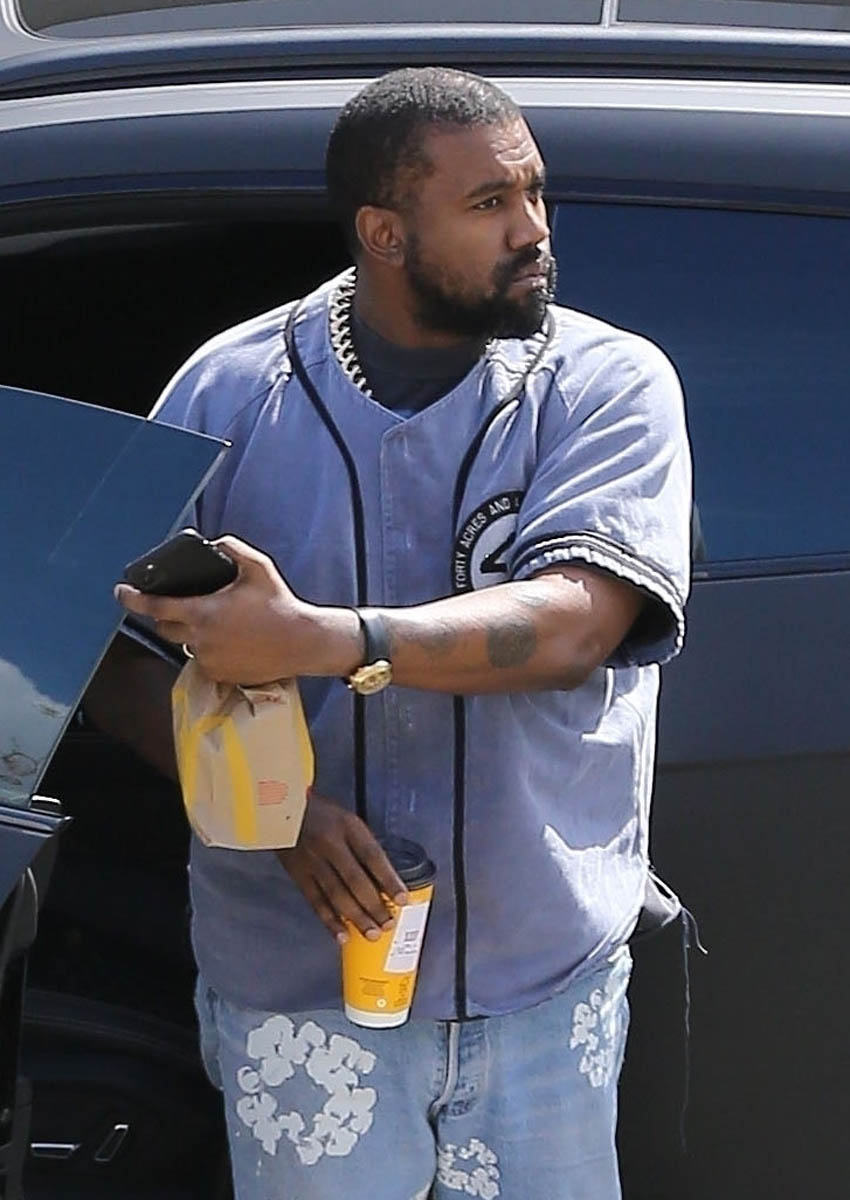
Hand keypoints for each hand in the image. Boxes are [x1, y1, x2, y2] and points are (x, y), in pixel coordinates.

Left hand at [113, 536, 356, 683]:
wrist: (303, 642)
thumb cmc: (281, 604)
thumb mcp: (258, 567)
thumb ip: (231, 549)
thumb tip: (213, 544)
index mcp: (203, 612)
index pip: (154, 606)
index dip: (132, 598)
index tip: (120, 592)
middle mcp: (200, 639)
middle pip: (164, 628)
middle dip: (167, 615)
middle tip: (186, 605)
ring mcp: (208, 660)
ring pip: (185, 644)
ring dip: (192, 633)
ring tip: (220, 623)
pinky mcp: (219, 674)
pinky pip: (203, 660)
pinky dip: (209, 649)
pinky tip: (231, 640)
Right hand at [276, 793, 407, 942]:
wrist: (282, 810)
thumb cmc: (322, 815)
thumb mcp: (348, 820)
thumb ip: (364, 846)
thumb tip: (384, 879)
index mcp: (348, 827)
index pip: (373, 856)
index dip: (389, 880)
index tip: (402, 898)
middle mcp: (330, 844)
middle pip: (356, 880)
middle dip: (374, 906)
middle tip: (388, 923)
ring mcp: (313, 861)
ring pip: (337, 895)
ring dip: (356, 917)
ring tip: (371, 933)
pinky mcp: (298, 875)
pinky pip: (316, 901)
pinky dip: (330, 920)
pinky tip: (342, 934)